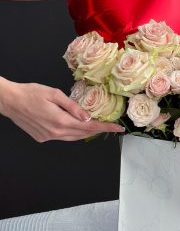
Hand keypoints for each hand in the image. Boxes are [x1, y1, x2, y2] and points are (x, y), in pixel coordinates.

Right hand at [0, 77, 124, 141]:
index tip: (118, 128)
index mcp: (61, 121)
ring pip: (73, 137)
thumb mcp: (55, 94)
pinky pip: (62, 137)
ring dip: (85, 132)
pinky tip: (74, 125)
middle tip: (110, 125)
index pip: (89, 127)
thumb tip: (88, 117)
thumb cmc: (31, 93)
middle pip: (83, 134)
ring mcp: (48, 137)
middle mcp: (55, 132)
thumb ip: (73, 107)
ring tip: (96, 126)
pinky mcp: (42, 137)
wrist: (10, 101)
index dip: (105, 127)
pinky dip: (72, 132)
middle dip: (98, 130)